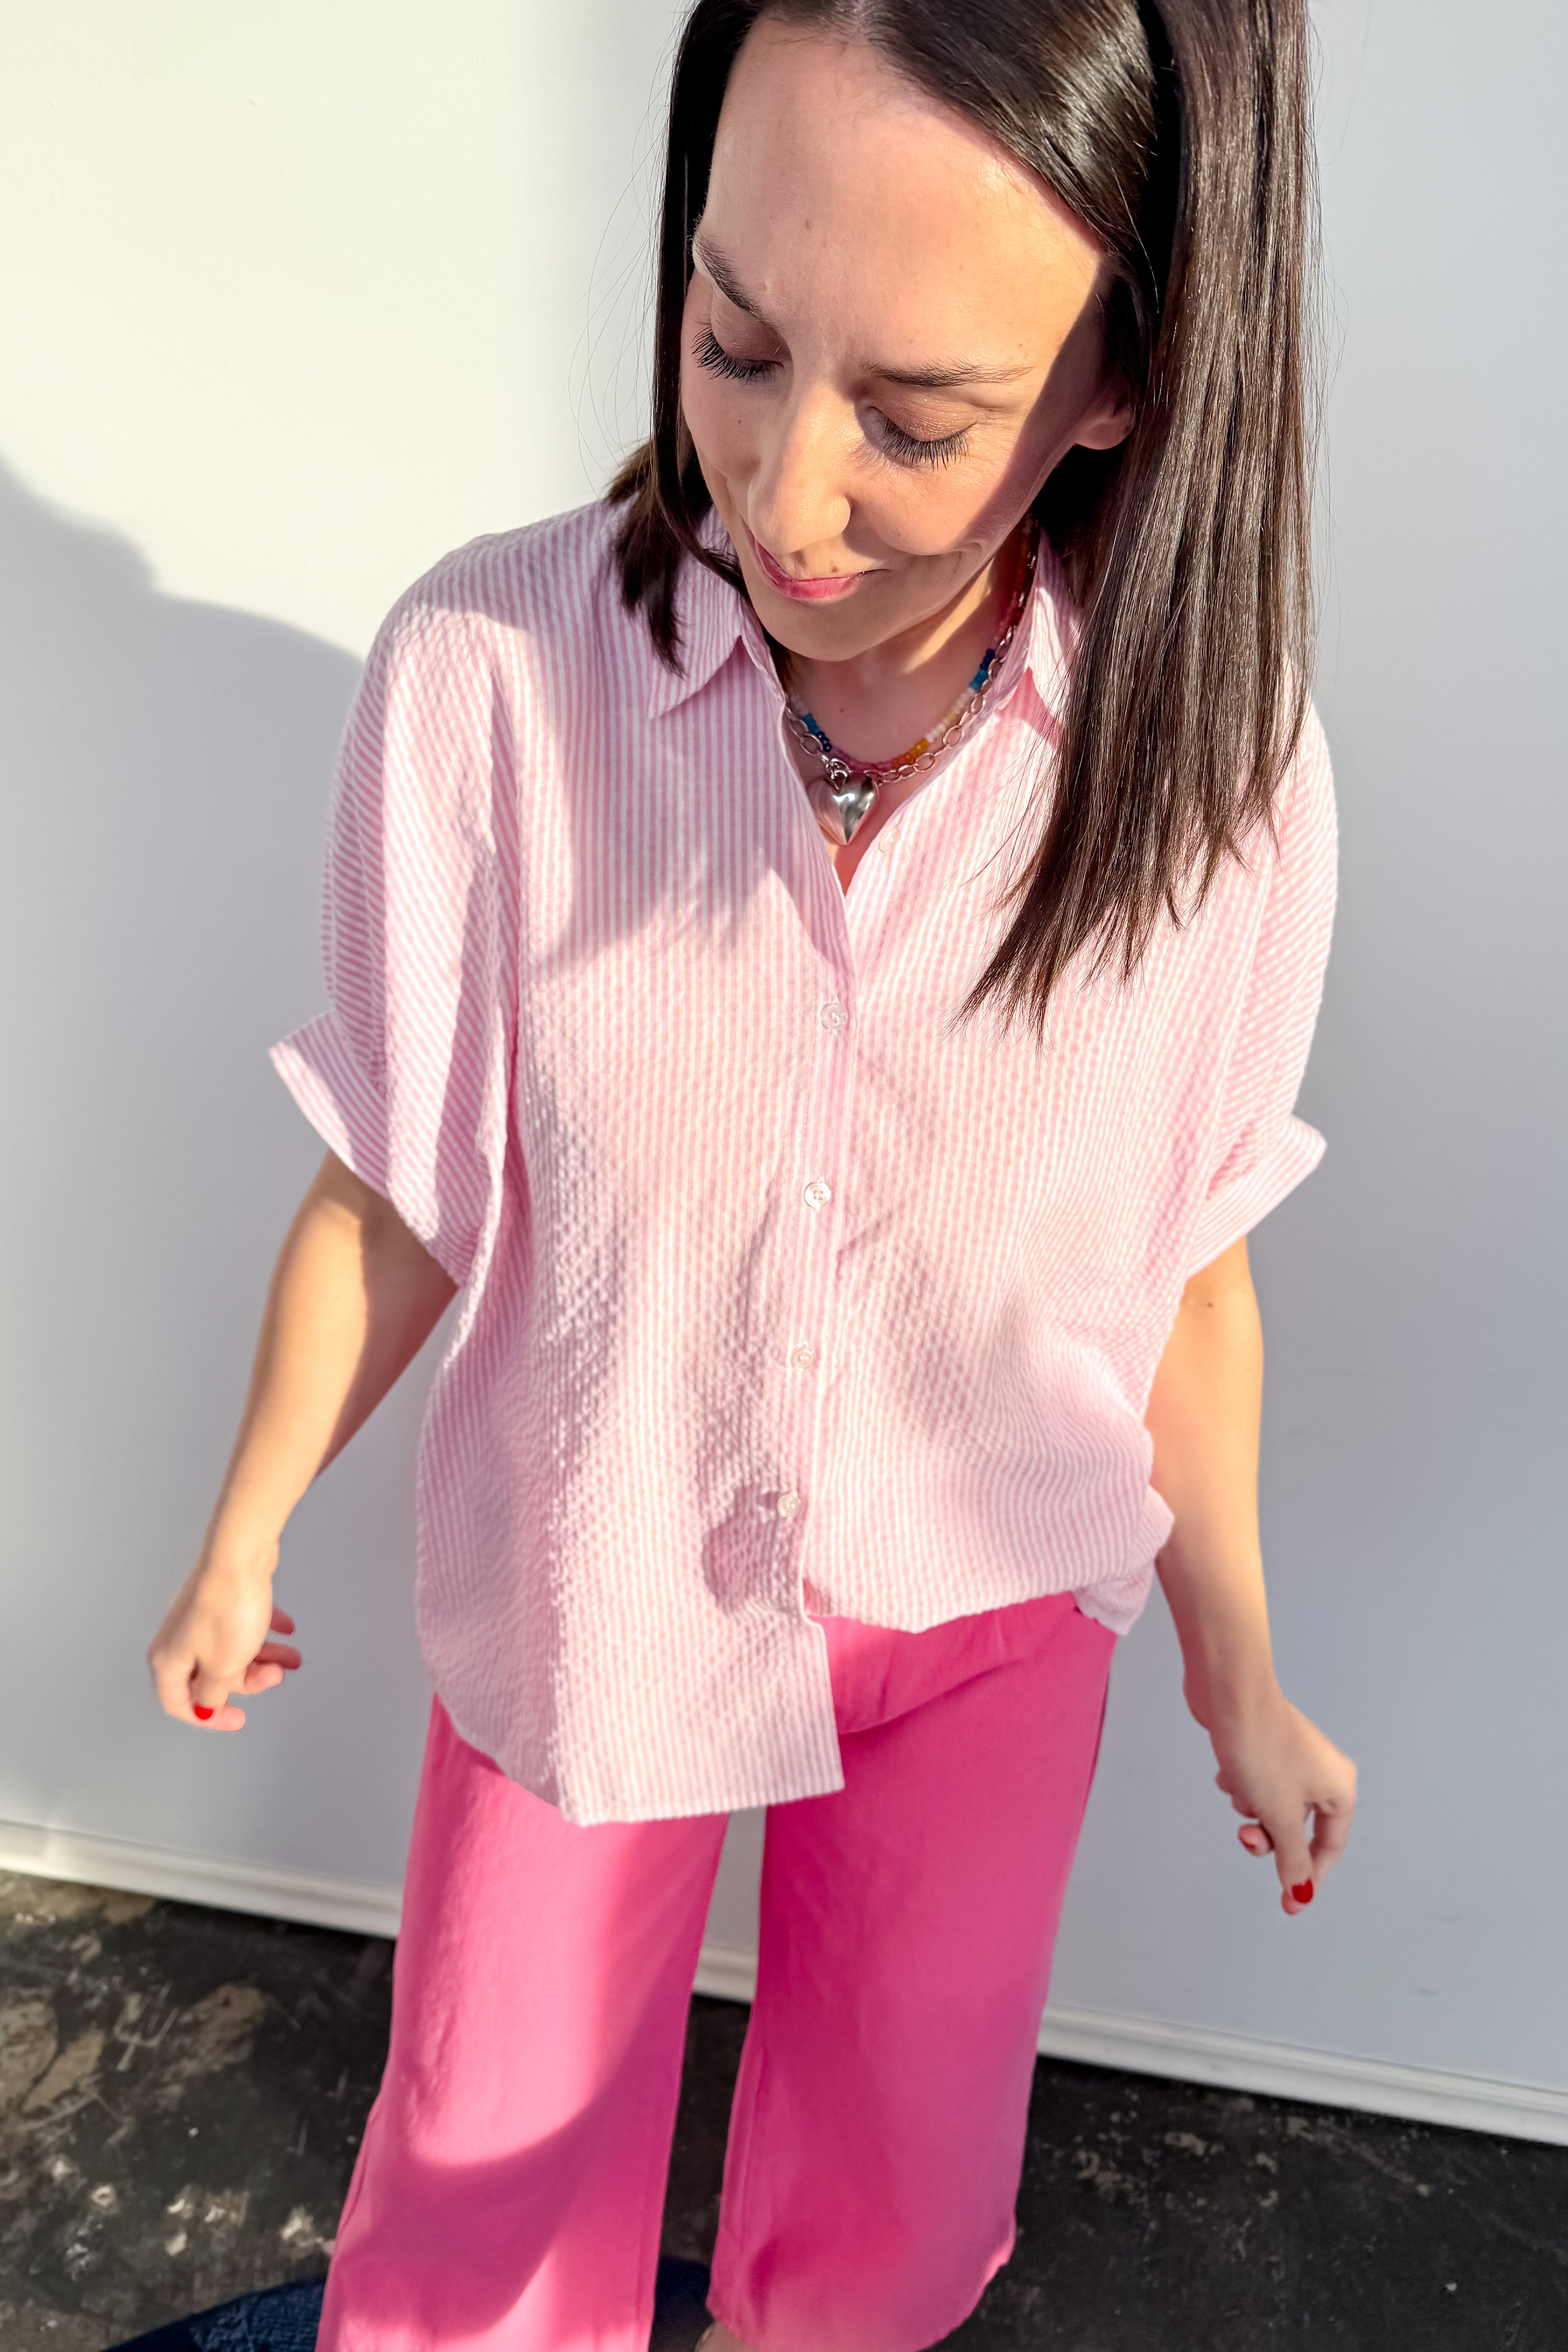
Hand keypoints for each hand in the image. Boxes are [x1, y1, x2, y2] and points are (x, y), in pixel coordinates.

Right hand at [147, 1548, 301, 1729]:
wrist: (240, 1556)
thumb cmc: (227, 1609)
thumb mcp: (222, 1667)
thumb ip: (212, 1693)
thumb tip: (207, 1705)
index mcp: (169, 1661)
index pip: (178, 1703)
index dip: (208, 1717)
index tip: (237, 1718)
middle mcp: (179, 1639)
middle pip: (211, 1676)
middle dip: (248, 1680)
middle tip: (275, 1675)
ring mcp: (200, 1617)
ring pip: (230, 1649)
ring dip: (263, 1658)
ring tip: (292, 1656)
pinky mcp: (219, 1600)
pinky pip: (240, 1625)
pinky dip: (263, 1631)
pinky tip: (286, 1628)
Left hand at [1208, 1688, 1355, 1916]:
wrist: (1229, 1694)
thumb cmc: (1263, 1751)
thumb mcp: (1281, 1816)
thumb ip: (1292, 1859)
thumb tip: (1300, 1894)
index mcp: (1339, 1788)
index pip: (1329, 1848)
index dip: (1307, 1878)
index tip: (1287, 1904)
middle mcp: (1321, 1772)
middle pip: (1296, 1829)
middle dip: (1269, 1836)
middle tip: (1246, 1835)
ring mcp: (1291, 1758)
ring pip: (1270, 1807)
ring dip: (1250, 1807)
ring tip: (1237, 1788)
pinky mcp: (1262, 1747)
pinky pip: (1253, 1783)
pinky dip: (1239, 1784)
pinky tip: (1227, 1769)